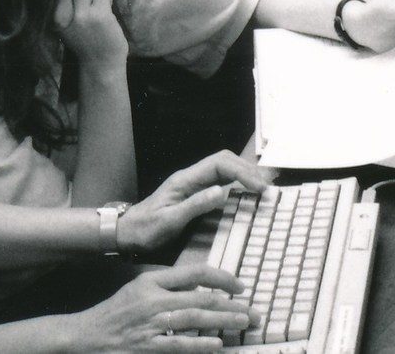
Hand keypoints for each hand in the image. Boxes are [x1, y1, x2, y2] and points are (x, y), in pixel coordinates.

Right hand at [56, 0, 128, 66]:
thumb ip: (63, 2)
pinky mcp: (99, 14)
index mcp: (53, 15)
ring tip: (98, 10)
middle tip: (89, 5)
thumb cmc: (84, 40)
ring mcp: (81, 14)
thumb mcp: (64, 23)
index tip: (78, 3)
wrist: (100, 63)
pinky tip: (106, 12)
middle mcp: (63, 14)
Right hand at [68, 263, 254, 352]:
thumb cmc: (115, 313)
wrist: (87, 335)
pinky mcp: (147, 345)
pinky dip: (199, 344)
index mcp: (152, 281)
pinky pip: (179, 344)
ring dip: (223, 321)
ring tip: (243, 323)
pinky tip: (216, 344)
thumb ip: (168, 286)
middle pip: (201, 297)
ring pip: (195, 319)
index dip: (222, 278)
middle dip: (232, 305)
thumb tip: (201, 287)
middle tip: (253, 312)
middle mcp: (153, 299)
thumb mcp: (139, 289)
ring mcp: (150, 323)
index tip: (240, 287)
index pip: (195, 273)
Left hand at [118, 151, 272, 254]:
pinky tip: (247, 195)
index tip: (259, 188)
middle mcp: (191, 177)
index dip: (242, 171)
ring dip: (244, 175)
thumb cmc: (145, 230)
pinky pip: (220, 182)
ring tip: (263, 189)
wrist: (126, 233)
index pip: (220, 164)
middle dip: (248, 170)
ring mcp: (193, 184)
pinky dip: (237, 184)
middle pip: (225, 161)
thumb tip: (222, 191)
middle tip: (267, 189)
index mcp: (185, 180)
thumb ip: (195, 206)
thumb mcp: (169, 221)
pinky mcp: (194, 194)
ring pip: (224, 169)